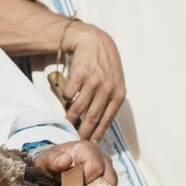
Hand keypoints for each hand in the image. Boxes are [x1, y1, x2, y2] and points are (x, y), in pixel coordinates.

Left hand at [33, 140, 115, 185]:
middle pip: (109, 183)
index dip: (85, 181)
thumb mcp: (46, 159)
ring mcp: (109, 178)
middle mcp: (104, 162)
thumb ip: (53, 159)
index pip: (96, 167)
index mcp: (90, 150)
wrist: (54, 170)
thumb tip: (66, 160)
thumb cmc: (51, 163)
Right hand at [62, 23, 125, 140]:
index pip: (107, 119)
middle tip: (77, 140)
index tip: (91, 144)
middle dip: (84, 131)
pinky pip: (70, 93)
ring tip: (66, 124)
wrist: (94, 41)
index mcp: (118, 93)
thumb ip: (110, 101)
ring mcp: (93, 81)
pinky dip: (67, 98)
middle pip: (93, 117)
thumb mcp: (115, 82)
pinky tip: (68, 98)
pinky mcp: (79, 74)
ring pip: (79, 107)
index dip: (98, 133)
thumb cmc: (105, 65)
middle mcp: (107, 88)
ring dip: (71, 118)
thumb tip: (100, 125)